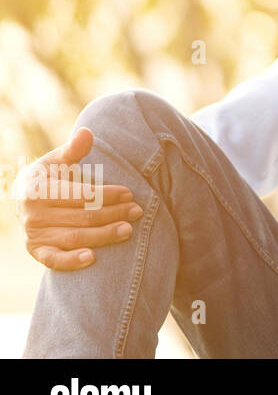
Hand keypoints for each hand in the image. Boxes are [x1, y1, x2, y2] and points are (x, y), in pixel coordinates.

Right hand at [16, 127, 141, 269]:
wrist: (23, 199)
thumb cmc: (50, 177)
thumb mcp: (57, 161)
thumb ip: (73, 150)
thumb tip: (87, 132)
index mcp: (38, 189)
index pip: (80, 194)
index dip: (106, 194)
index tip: (130, 193)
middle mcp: (33, 214)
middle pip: (82, 217)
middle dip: (113, 214)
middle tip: (137, 212)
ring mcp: (34, 234)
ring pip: (74, 237)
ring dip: (104, 235)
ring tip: (128, 230)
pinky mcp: (36, 251)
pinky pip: (53, 260)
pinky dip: (71, 261)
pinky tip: (93, 258)